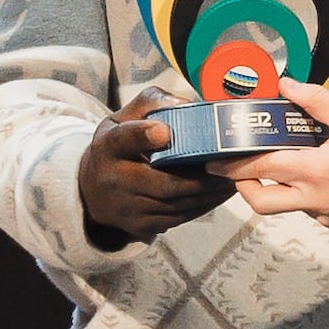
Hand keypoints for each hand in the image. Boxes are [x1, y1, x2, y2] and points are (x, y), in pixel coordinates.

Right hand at [79, 92, 236, 248]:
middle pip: (162, 183)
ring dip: (209, 193)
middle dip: (201, 177)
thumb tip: (188, 104)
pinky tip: (221, 192)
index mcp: (109, 147)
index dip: (143, 136)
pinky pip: (179, 217)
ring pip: (176, 204)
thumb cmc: (119, 147)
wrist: (94, 190)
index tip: (165, 131)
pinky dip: (204, 205)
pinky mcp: (141, 225)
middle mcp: (114, 180)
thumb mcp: (124, 118)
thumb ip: (153, 103)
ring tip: (235, 178)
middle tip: (230, 165)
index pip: (123, 140)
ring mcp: (128, 208)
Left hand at [223, 79, 328, 234]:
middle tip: (229, 168)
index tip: (214, 155)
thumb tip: (287, 84)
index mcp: (317, 171)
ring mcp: (324, 215)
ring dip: (271, 188)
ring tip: (272, 165)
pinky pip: (308, 209)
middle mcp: (315, 199)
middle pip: (260, 202)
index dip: (232, 163)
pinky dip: (302, 192)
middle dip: (238, 185)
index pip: (261, 168)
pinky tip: (315, 174)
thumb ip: (319, 102)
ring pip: (283, 206)